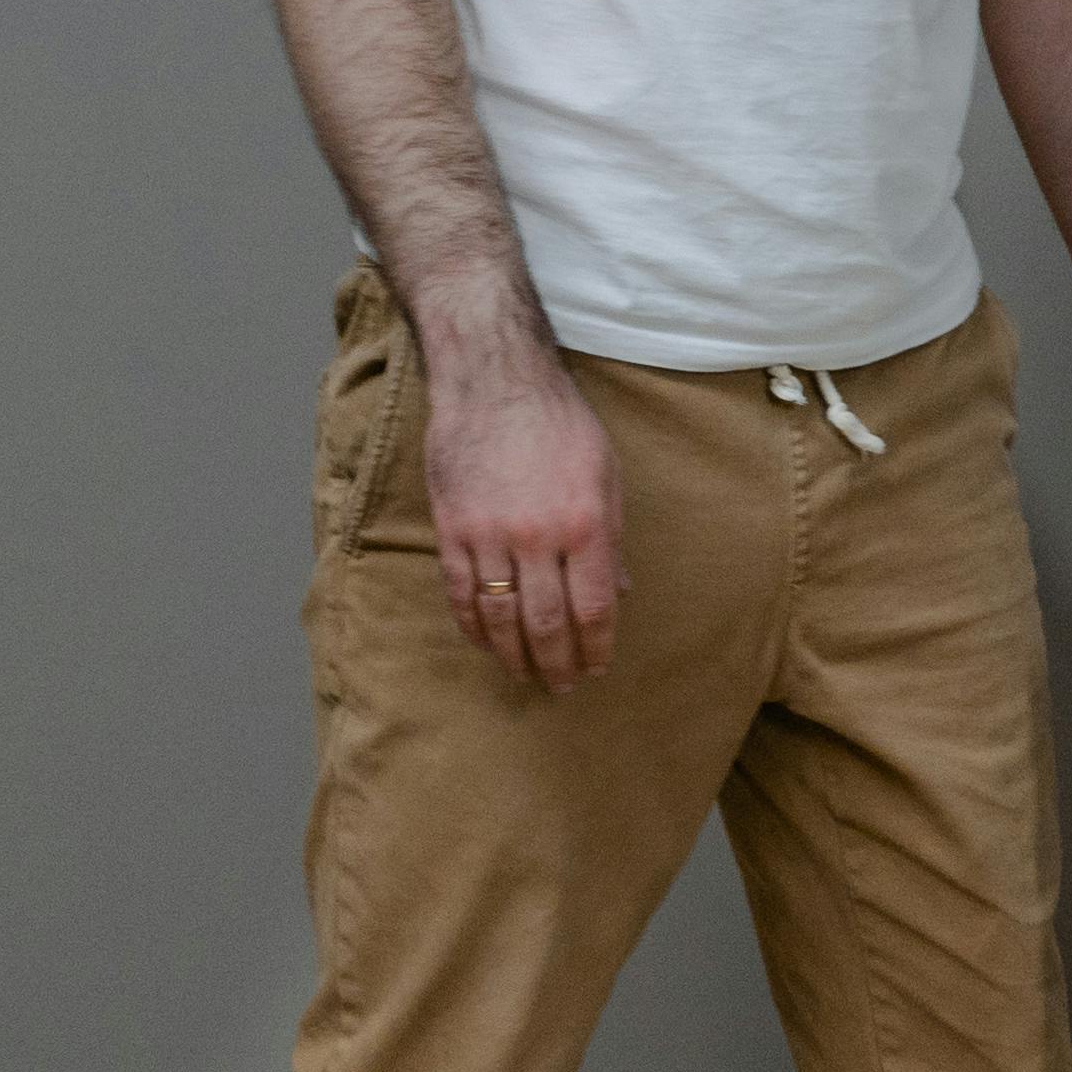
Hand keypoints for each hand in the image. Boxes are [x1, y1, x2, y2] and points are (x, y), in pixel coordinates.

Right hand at [426, 349, 622, 691]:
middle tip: (562, 687)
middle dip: (556, 663)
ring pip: (499, 616)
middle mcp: (538, 537)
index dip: (595, 647)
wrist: (495, 384)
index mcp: (585, 524)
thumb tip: (619, 593)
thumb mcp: (607, 476)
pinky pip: (461, 593)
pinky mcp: (452, 530)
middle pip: (546, 622)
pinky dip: (473, 626)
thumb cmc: (561, 426)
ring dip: (513, 654)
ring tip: (526, 674)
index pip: (593, 607)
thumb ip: (612, 540)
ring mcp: (489, 535)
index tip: (597, 668)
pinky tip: (486, 643)